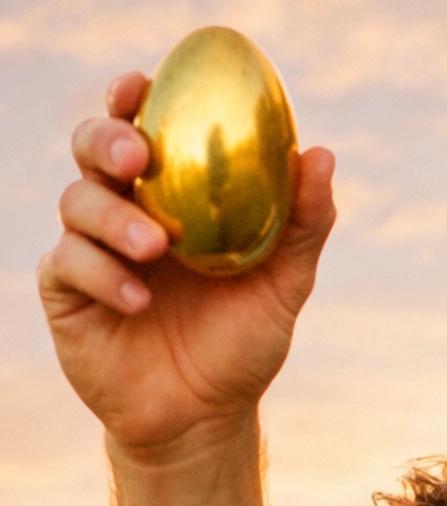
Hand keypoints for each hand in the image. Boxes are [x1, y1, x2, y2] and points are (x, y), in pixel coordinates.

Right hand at [37, 71, 335, 457]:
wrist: (202, 420)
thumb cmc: (240, 347)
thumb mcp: (282, 286)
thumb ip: (302, 223)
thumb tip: (321, 153)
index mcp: (169, 197)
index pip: (142, 129)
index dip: (132, 98)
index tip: (142, 85)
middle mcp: (123, 212)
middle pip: (92, 149)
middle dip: (105, 139)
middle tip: (135, 156)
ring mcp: (90, 251)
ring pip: (77, 203)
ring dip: (113, 218)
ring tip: (155, 248)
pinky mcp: (66, 295)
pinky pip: (67, 264)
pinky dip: (101, 274)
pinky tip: (137, 300)